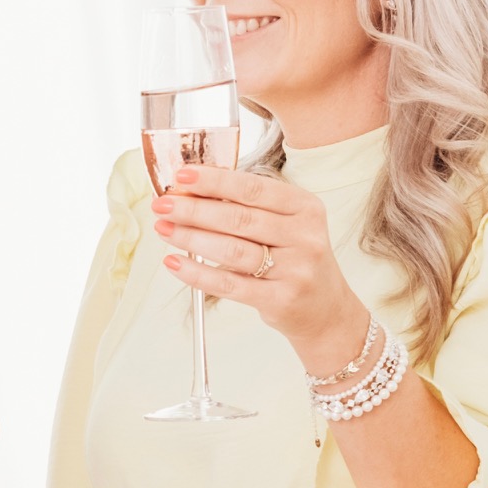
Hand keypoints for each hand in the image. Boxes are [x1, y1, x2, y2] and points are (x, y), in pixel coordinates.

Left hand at [152, 163, 370, 376]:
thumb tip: (191, 193)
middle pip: (238, 218)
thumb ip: (247, 209)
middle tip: (162, 204)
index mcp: (305, 208)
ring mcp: (295, 270)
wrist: (325, 310)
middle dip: (193, 209)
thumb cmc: (294, 260)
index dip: (213, 181)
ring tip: (163, 229)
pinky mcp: (280, 299)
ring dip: (191, 238)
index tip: (181, 177)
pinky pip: (229, 284)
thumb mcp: (285, 226)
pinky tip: (175, 263)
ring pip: (232, 250)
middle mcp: (304, 236)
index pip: (252, 189)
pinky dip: (197, 273)